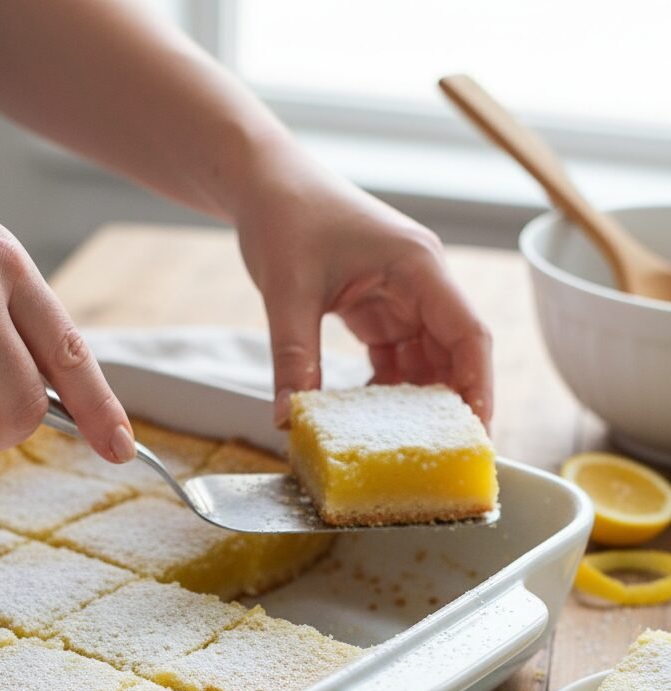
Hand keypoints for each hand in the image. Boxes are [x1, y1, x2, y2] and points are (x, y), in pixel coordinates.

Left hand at [235, 146, 492, 427]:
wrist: (262, 182)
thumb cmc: (284, 216)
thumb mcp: (287, 292)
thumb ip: (293, 359)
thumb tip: (287, 420)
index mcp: (418, 266)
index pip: (469, 333)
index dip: (478, 386)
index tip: (477, 433)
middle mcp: (421, 283)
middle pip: (455, 353)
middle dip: (452, 405)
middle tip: (446, 458)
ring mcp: (403, 297)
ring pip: (427, 361)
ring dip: (418, 402)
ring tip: (410, 450)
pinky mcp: (380, 309)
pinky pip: (397, 360)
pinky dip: (388, 390)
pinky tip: (372, 421)